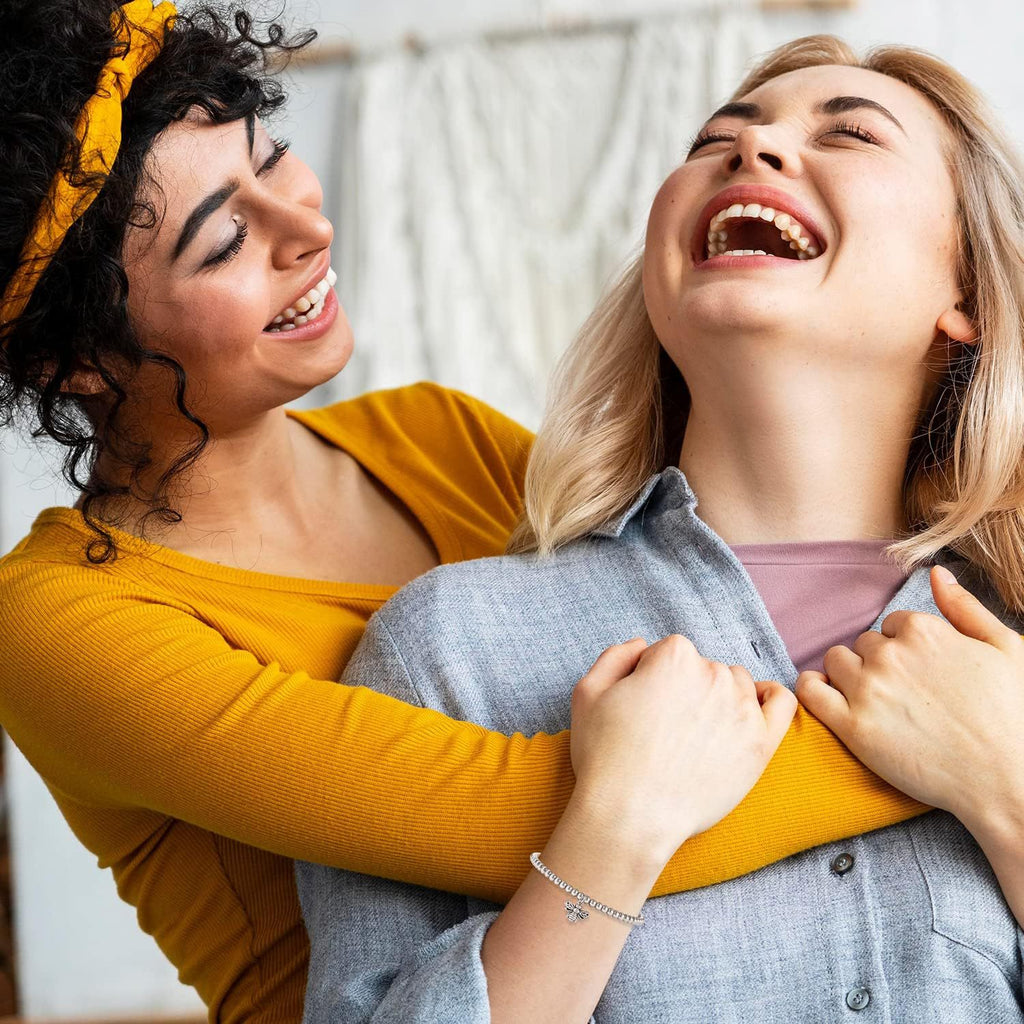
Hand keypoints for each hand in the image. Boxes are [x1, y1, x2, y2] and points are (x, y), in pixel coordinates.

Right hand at [568, 635, 796, 870]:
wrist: (630, 816)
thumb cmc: (605, 756)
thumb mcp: (588, 693)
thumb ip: (617, 656)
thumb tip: (643, 647)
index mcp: (674, 656)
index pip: (669, 652)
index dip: (652, 679)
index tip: (642, 707)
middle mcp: (714, 674)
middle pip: (704, 668)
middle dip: (685, 690)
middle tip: (665, 728)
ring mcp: (742, 708)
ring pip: (737, 684)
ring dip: (719, 699)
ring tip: (696, 734)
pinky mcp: (761, 742)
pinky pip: (781, 702)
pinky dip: (769, 698)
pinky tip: (750, 712)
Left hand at [796, 565, 1023, 835]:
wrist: (1010, 782)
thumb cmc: (1014, 716)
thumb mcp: (1006, 649)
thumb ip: (965, 608)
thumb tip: (937, 573)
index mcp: (924, 631)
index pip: (894, 624)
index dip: (908, 647)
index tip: (923, 672)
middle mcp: (890, 655)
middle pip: (864, 643)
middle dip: (880, 662)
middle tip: (905, 692)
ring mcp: (868, 691)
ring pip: (835, 661)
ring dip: (849, 674)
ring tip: (875, 698)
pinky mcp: (852, 727)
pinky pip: (809, 691)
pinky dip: (812, 688)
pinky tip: (827, 695)